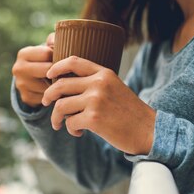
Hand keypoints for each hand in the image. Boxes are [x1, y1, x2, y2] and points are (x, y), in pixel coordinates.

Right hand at [11, 33, 54, 107]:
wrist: (30, 78)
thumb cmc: (44, 59)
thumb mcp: (47, 47)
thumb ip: (54, 40)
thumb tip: (58, 40)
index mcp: (23, 54)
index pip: (47, 54)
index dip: (57, 56)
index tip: (60, 58)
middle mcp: (18, 69)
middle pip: (47, 70)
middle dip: (57, 71)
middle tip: (65, 71)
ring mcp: (21, 85)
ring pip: (48, 85)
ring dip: (57, 84)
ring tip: (60, 80)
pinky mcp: (26, 97)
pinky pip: (46, 97)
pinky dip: (52, 95)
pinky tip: (54, 91)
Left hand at [42, 56, 156, 155]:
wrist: (148, 130)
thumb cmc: (130, 112)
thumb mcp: (115, 88)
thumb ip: (95, 83)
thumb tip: (65, 87)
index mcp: (104, 73)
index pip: (73, 61)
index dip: (56, 67)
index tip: (48, 75)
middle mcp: (98, 83)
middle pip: (60, 85)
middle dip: (48, 96)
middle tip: (45, 103)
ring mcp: (95, 100)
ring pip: (61, 105)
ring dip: (57, 117)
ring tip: (60, 124)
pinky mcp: (93, 118)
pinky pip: (70, 122)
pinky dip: (71, 129)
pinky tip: (79, 132)